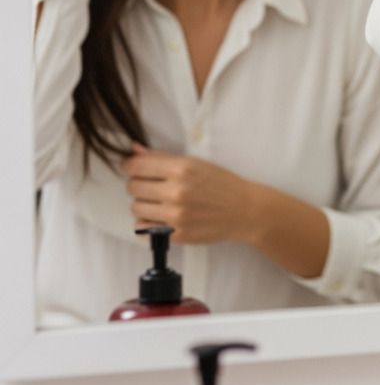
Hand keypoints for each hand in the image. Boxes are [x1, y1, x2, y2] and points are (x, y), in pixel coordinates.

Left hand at [123, 143, 259, 244]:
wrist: (245, 210)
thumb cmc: (221, 184)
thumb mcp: (196, 163)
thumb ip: (162, 157)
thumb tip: (133, 149)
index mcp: (182, 169)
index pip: (136, 166)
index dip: (129, 166)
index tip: (133, 169)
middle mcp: (177, 192)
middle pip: (133, 187)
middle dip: (140, 185)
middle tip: (155, 186)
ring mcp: (176, 216)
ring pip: (136, 208)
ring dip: (144, 204)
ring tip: (161, 202)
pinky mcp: (176, 235)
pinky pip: (144, 228)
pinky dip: (150, 222)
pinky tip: (164, 217)